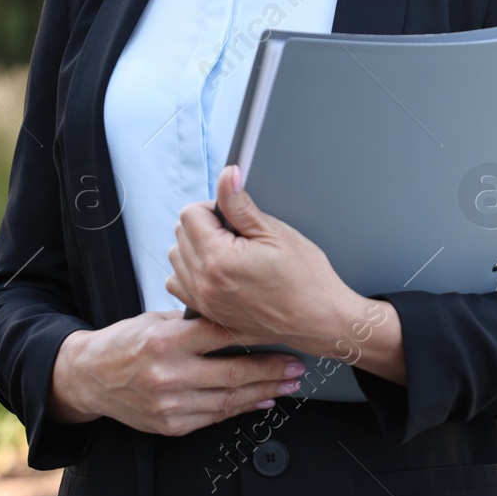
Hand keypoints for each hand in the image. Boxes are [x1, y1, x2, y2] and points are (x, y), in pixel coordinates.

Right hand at [48, 310, 305, 436]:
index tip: (279, 329)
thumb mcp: (154, 320)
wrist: (89, 377)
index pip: (220, 333)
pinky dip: (241, 408)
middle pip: (232, 372)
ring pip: (228, 399)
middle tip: (295, 364)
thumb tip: (232, 315)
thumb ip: (191, 322)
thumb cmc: (123, 343)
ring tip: (287, 383)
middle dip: (270, 369)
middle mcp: (168, 374)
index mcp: (164, 340)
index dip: (254, 332)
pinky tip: (260, 401)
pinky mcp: (171, 424)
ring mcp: (170, 403)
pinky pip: (214, 416)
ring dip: (264, 392)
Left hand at [166, 165, 360, 350]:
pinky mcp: (208, 314)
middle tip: (235, 233)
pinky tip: (216, 270)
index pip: (190, 214)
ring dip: (195, 248)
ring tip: (228, 250)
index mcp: (219, 259)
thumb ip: (240, 203)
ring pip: (177, 258)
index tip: (233, 215)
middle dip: (204, 226)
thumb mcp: (275, 232)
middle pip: (180, 234)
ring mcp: (204, 301)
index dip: (212, 207)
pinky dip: (191, 273)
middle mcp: (205, 283)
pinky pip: (178, 284)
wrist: (318, 319)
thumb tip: (226, 176)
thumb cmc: (305, 278)